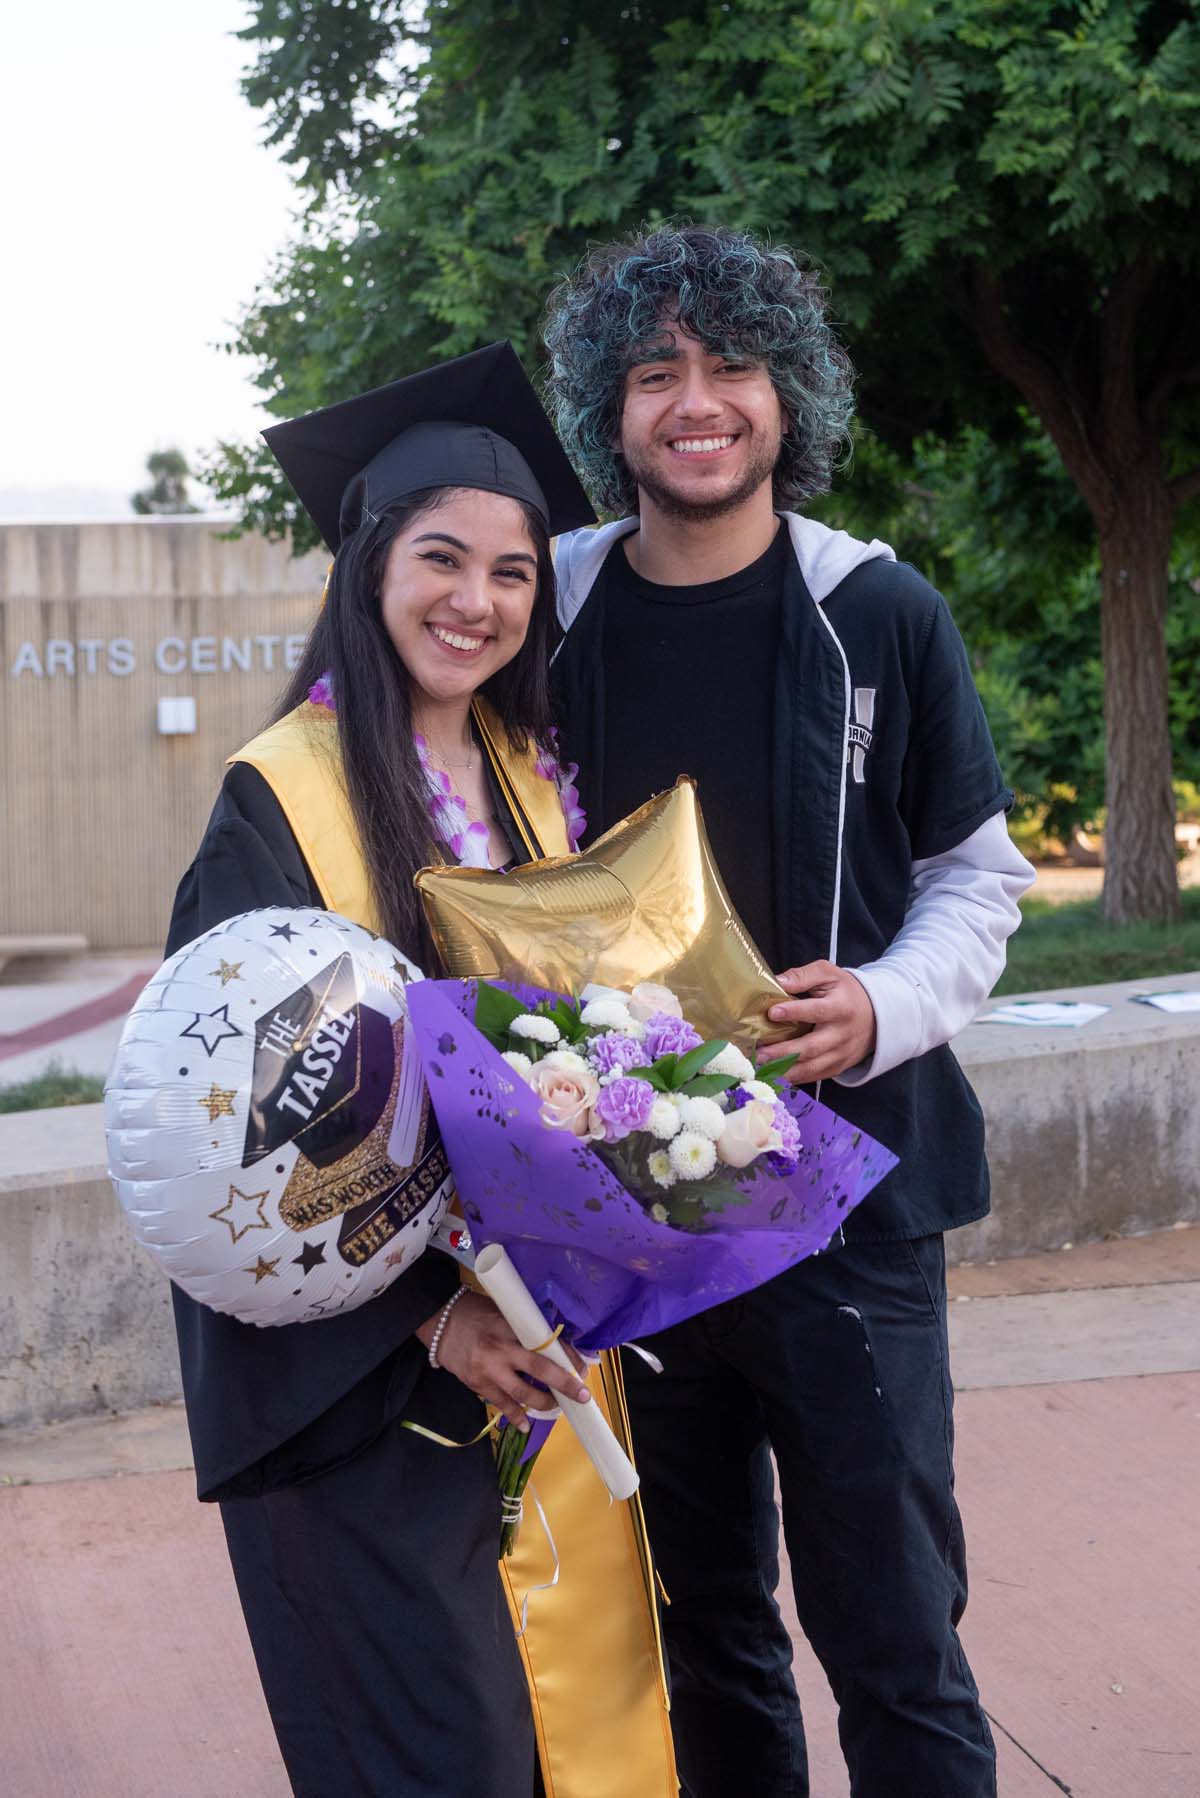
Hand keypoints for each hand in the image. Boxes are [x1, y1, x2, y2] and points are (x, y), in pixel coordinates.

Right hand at [416, 1291, 590, 1431]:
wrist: (439, 1323)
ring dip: (543, 1403)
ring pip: (522, 1393)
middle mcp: (500, 1350)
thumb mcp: (503, 1312)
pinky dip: (515, 1416)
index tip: (582, 1368)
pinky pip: (501, 1404)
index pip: (544, 1343)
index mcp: (509, 1326)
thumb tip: (556, 1341)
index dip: (566, 1357)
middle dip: (564, 1385)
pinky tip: (525, 1426)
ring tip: (556, 1408)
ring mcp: (488, 1370)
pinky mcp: (477, 1385)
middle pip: (539, 1370)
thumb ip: (524, 1326)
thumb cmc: (475, 1312)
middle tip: (582, 1396)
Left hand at [765, 960, 876, 1082]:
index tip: (772, 1012)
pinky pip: (813, 1077)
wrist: (876, 1017)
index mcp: (840, 1008)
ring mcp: (840, 1054)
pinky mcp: (837, 1067)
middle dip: (783, 1051)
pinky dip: (793, 1079)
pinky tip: (774, 1076)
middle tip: (759, 1052)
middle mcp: (841, 1034)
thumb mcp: (829, 975)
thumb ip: (804, 976)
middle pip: (811, 1047)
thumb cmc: (846, 993)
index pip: (817, 1011)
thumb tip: (778, 981)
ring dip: (785, 1070)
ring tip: (761, 1067)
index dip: (794, 1012)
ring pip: (811, 1067)